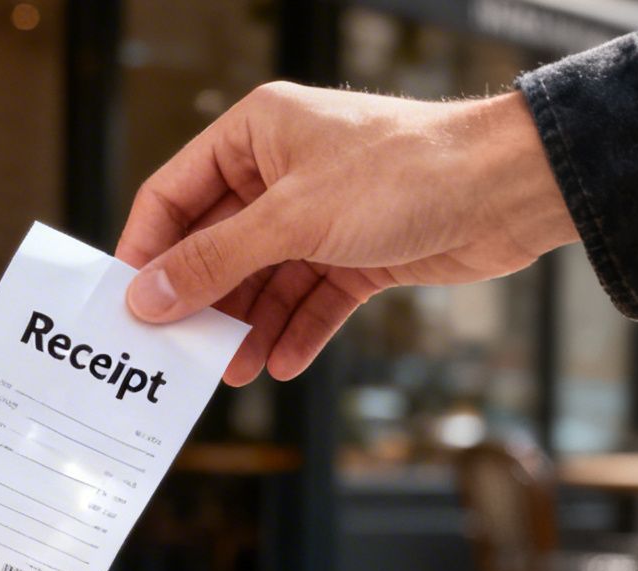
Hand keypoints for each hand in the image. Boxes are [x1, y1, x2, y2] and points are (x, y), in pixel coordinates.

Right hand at [115, 83, 579, 384]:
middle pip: (218, 244)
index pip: (175, 193)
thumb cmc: (405, 173)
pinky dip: (298, 330)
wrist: (507, 189)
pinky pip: (312, 298)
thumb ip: (213, 261)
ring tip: (235, 369)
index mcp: (256, 134)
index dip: (148, 249)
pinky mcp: (359, 251)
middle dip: (203, 300)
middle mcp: (283, 170)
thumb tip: (147, 296)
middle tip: (179, 351)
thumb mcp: (292, 221)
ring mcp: (322, 213)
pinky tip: (285, 363)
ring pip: (265, 279)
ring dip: (250, 326)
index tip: (129, 304)